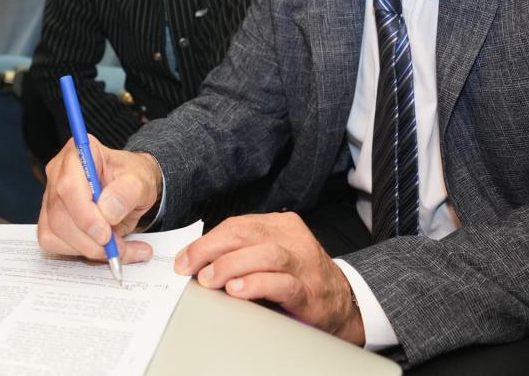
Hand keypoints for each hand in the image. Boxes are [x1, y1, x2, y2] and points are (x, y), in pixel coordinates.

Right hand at [36, 136, 160, 264]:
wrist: (130, 189)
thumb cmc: (132, 179)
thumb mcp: (141, 181)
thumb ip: (127, 192)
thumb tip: (107, 211)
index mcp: (80, 152)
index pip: (69, 184)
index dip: (85, 214)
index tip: (106, 234)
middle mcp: (59, 171)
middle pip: (60, 213)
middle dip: (91, 239)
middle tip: (118, 247)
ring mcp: (50, 195)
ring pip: (55, 231)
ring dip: (88, 248)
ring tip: (118, 248)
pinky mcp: (49, 217)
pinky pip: (53, 242)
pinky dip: (79, 251)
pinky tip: (101, 249)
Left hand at [174, 212, 365, 345]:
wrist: (343, 303)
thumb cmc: (300, 279)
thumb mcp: (272, 257)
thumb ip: (242, 253)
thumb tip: (198, 261)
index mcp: (281, 225)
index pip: (236, 225)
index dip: (206, 241)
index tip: (185, 259)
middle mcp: (293, 239)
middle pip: (245, 234)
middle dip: (210, 250)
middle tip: (190, 267)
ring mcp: (303, 263)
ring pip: (264, 253)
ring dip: (230, 265)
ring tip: (209, 279)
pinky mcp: (309, 290)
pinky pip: (281, 282)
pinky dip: (255, 284)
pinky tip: (237, 290)